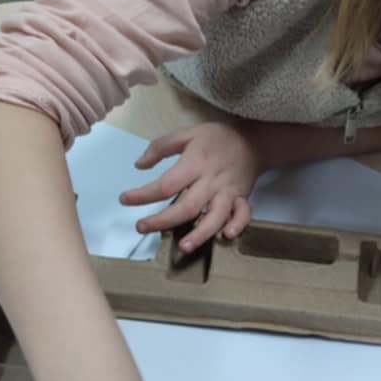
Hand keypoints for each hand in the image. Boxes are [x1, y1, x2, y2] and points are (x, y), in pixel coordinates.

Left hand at [118, 122, 258, 252]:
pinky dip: (237, 225)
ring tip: (183, 247)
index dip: (143, 195)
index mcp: (196, 162)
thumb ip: (160, 147)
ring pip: (215, 216)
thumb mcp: (187, 134)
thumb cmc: (218, 138)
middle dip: (163, 221)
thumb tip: (139, 165)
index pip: (166, 184)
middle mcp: (212, 180)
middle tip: (141, 227)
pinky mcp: (242, 197)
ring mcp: (228, 191)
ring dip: (200, 233)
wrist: (255, 139)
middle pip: (187, 206)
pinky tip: (226, 236)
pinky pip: (243, 214)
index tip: (125, 199)